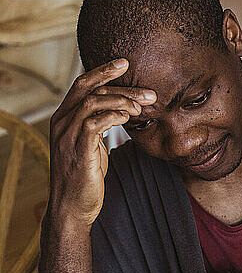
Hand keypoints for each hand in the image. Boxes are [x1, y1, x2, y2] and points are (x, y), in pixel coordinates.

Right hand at [47, 58, 156, 228]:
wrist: (72, 208)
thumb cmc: (84, 178)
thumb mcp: (91, 146)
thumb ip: (98, 127)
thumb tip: (119, 112)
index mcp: (64, 118)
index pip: (82, 84)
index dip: (103, 71)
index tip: (125, 64)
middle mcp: (61, 122)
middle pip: (89, 88)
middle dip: (120, 85)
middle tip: (148, 93)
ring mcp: (67, 136)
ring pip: (93, 102)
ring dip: (122, 101)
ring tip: (142, 108)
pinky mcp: (77, 150)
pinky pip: (95, 123)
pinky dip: (114, 116)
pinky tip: (129, 119)